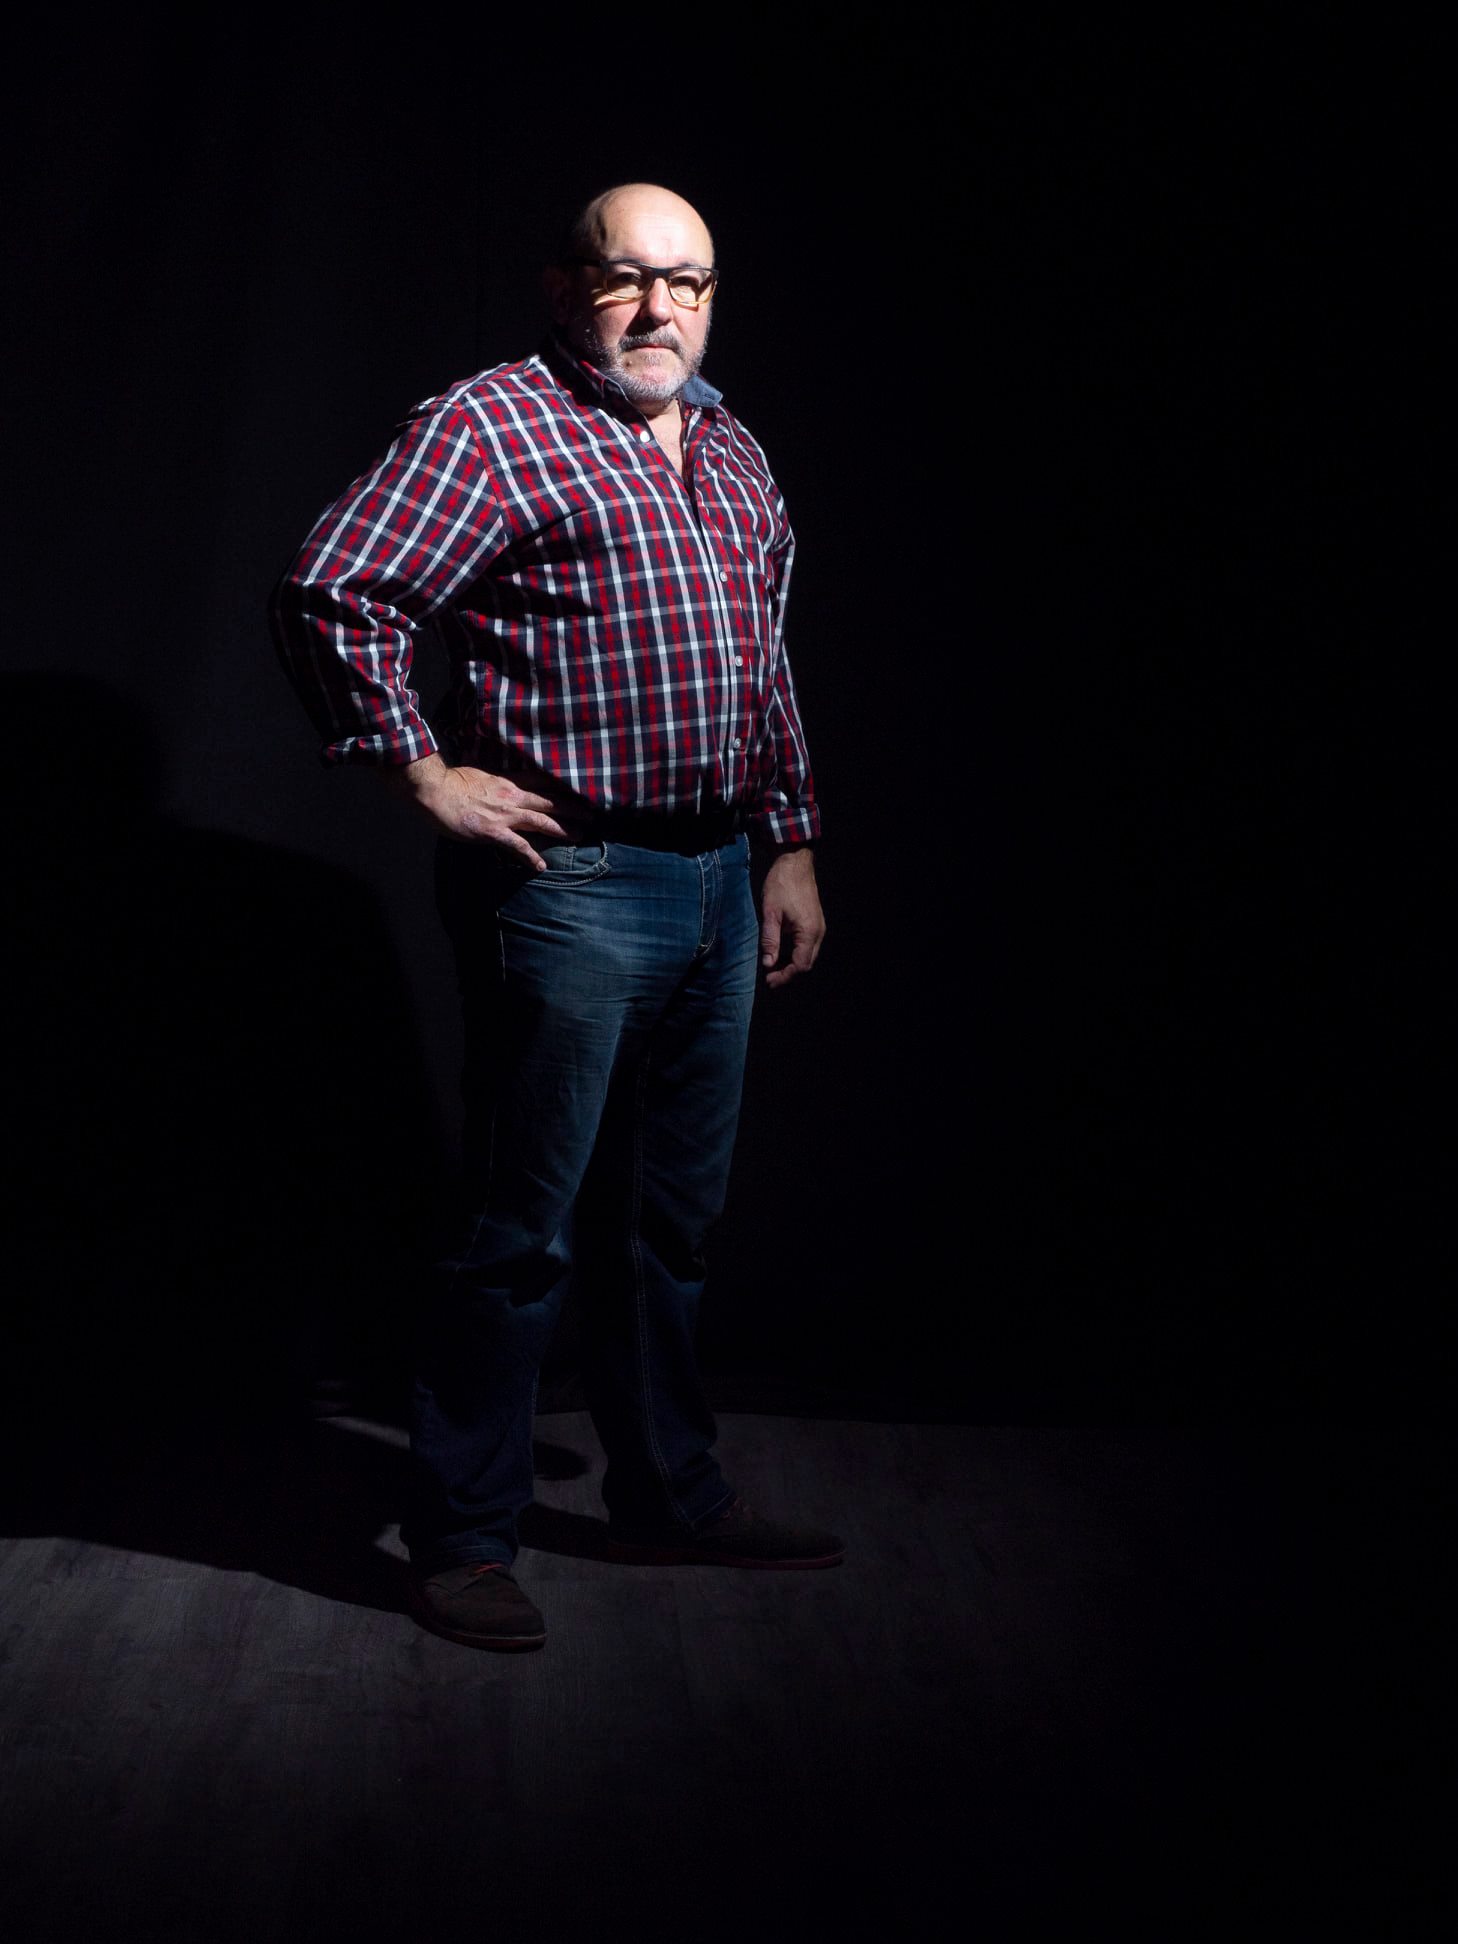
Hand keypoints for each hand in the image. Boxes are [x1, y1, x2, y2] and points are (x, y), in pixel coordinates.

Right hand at [386, 753, 568, 869]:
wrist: (435, 791)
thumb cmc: (453, 781)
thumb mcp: (481, 773)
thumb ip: (497, 781)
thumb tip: (503, 785)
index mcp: (509, 781)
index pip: (544, 782)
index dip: (563, 788)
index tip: (580, 792)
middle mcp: (512, 796)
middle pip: (550, 801)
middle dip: (573, 809)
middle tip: (591, 816)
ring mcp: (505, 815)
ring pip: (542, 821)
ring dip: (562, 829)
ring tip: (579, 836)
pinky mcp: (494, 832)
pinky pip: (517, 846)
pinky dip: (530, 856)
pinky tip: (540, 866)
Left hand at [759, 847, 824, 989]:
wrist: (795, 862)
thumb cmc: (782, 884)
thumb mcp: (771, 913)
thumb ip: (770, 940)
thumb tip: (768, 964)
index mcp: (809, 932)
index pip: (800, 966)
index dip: (785, 977)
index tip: (769, 981)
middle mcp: (818, 932)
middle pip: (807, 964)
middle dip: (789, 974)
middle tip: (770, 978)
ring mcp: (819, 927)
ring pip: (809, 955)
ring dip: (793, 965)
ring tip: (774, 968)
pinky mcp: (815, 922)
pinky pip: (808, 946)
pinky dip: (796, 954)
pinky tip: (782, 953)